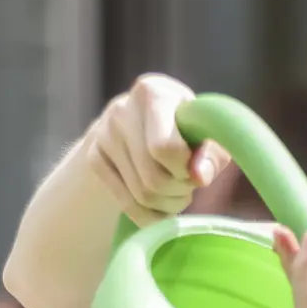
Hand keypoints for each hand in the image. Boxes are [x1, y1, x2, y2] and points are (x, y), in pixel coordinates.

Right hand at [85, 73, 228, 226]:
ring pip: (141, 195)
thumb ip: (212, 154)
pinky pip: (126, 204)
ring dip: (169, 204)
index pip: (164, 148)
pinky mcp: (94, 158)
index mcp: (153, 93)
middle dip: (179, 191)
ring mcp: (103, 135)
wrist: (144, 123)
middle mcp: (121, 110)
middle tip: (188, 184)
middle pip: (153, 178)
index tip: (192, 166)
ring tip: (178, 192)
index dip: (184, 168)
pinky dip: (151, 214)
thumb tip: (198, 177)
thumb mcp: (208, 134)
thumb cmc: (188, 128)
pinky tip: (161, 204)